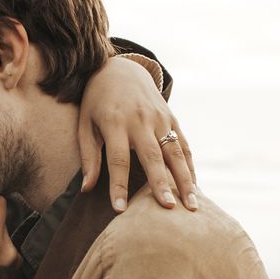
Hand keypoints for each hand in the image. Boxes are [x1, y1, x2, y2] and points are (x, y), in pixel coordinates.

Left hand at [78, 55, 196, 212]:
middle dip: (160, 183)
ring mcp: (160, 118)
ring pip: (175, 152)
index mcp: (115, 123)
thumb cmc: (97, 102)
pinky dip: (190, 167)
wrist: (120, 69)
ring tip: (190, 205)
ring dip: (184, 179)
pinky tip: (194, 187)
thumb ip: (88, 156)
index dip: (119, 185)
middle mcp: (140, 120)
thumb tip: (87, 189)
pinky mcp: (172, 118)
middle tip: (167, 208)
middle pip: (152, 156)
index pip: (117, 159)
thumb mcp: (85, 125)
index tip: (120, 209)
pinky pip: (183, 145)